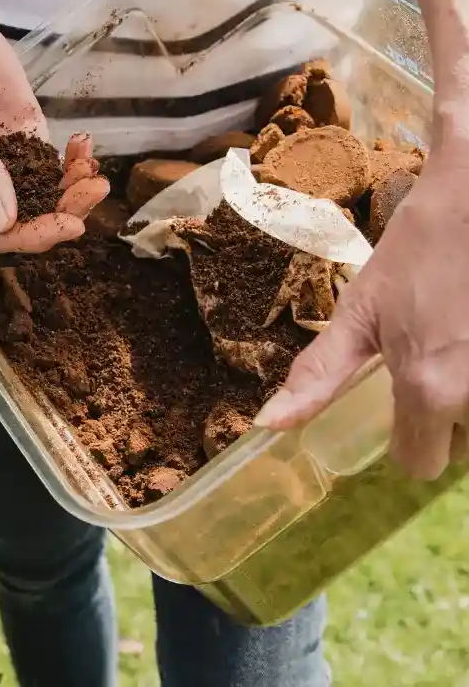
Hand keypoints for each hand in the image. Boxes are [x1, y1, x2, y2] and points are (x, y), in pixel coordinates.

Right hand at [0, 2, 108, 253]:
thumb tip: (3, 222)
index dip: (28, 236)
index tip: (63, 223)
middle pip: (25, 217)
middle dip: (62, 211)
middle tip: (93, 191)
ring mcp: (6, 157)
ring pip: (45, 192)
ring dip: (74, 188)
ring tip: (94, 172)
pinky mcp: (26, 133)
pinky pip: (54, 159)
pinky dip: (74, 159)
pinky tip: (85, 146)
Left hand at [254, 144, 468, 479]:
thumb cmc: (417, 254)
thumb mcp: (359, 312)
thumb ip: (319, 375)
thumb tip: (268, 425)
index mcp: (429, 389)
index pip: (418, 463)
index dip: (408, 436)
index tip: (406, 399)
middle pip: (460, 449)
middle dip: (449, 418)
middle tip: (440, 360)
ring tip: (465, 346)